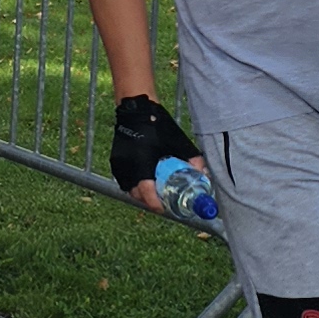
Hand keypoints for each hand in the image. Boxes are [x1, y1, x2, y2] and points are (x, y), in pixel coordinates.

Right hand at [110, 93, 200, 209]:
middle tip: (161, 202)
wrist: (136, 108)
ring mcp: (119, 164)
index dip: (155, 203)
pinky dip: (133, 183)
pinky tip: (143, 180)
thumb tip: (204, 175)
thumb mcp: (178, 142)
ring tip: (153, 192)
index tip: (163, 209)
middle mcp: (128, 166)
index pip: (146, 192)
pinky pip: (123, 179)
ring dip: (140, 193)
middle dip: (148, 200)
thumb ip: (192, 159)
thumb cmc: (158, 124)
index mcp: (142, 163)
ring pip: (128, 187)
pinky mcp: (115, 160)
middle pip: (136, 194)